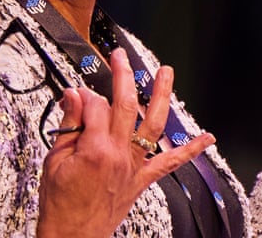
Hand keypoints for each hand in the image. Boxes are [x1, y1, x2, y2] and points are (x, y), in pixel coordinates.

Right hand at [36, 48, 215, 237]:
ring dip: (162, 96)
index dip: (86, 95)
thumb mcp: (54, 161)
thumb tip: (73, 94)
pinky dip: (190, 150)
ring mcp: (134, 166)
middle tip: (121, 57)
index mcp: (94, 148)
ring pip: (154, 125)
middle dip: (124, 75)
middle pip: (127, 105)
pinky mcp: (142, 179)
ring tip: (166, 73)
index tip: (78, 92)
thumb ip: (69, 125)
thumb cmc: (60, 203)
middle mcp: (119, 154)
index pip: (95, 106)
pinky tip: (207, 138)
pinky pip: (170, 163)